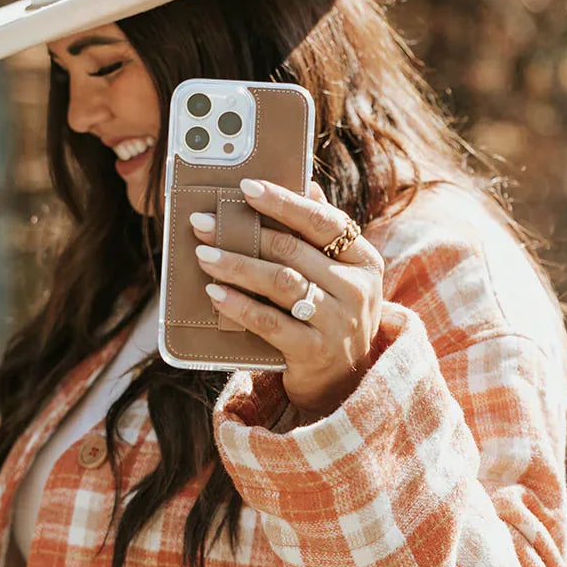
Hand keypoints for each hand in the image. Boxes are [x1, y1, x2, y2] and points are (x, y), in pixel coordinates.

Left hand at [189, 178, 383, 414]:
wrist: (344, 382)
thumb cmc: (332, 315)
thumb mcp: (339, 274)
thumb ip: (323, 233)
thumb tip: (306, 184)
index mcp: (363, 260)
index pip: (323, 221)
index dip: (283, 201)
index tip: (245, 187)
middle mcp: (357, 289)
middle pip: (293, 251)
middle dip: (243, 232)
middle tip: (203, 222)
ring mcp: (338, 322)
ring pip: (279, 283)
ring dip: (236, 265)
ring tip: (203, 254)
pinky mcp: (314, 352)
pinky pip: (269, 322)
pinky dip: (239, 305)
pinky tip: (214, 293)